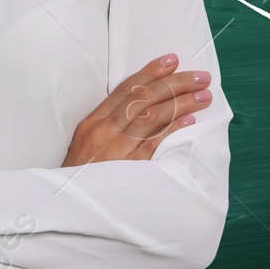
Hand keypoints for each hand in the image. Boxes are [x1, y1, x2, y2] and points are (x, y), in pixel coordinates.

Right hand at [62, 54, 214, 165]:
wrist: (66, 207)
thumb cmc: (80, 177)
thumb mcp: (86, 145)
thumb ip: (110, 127)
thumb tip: (144, 109)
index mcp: (93, 122)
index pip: (126, 89)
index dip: (151, 72)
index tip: (173, 60)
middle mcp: (103, 131)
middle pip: (143, 98)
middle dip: (175, 84)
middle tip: (200, 77)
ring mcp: (114, 150)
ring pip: (151, 117)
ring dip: (181, 104)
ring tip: (203, 96)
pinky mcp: (125, 170)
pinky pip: (151, 146)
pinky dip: (171, 131)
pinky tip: (188, 122)